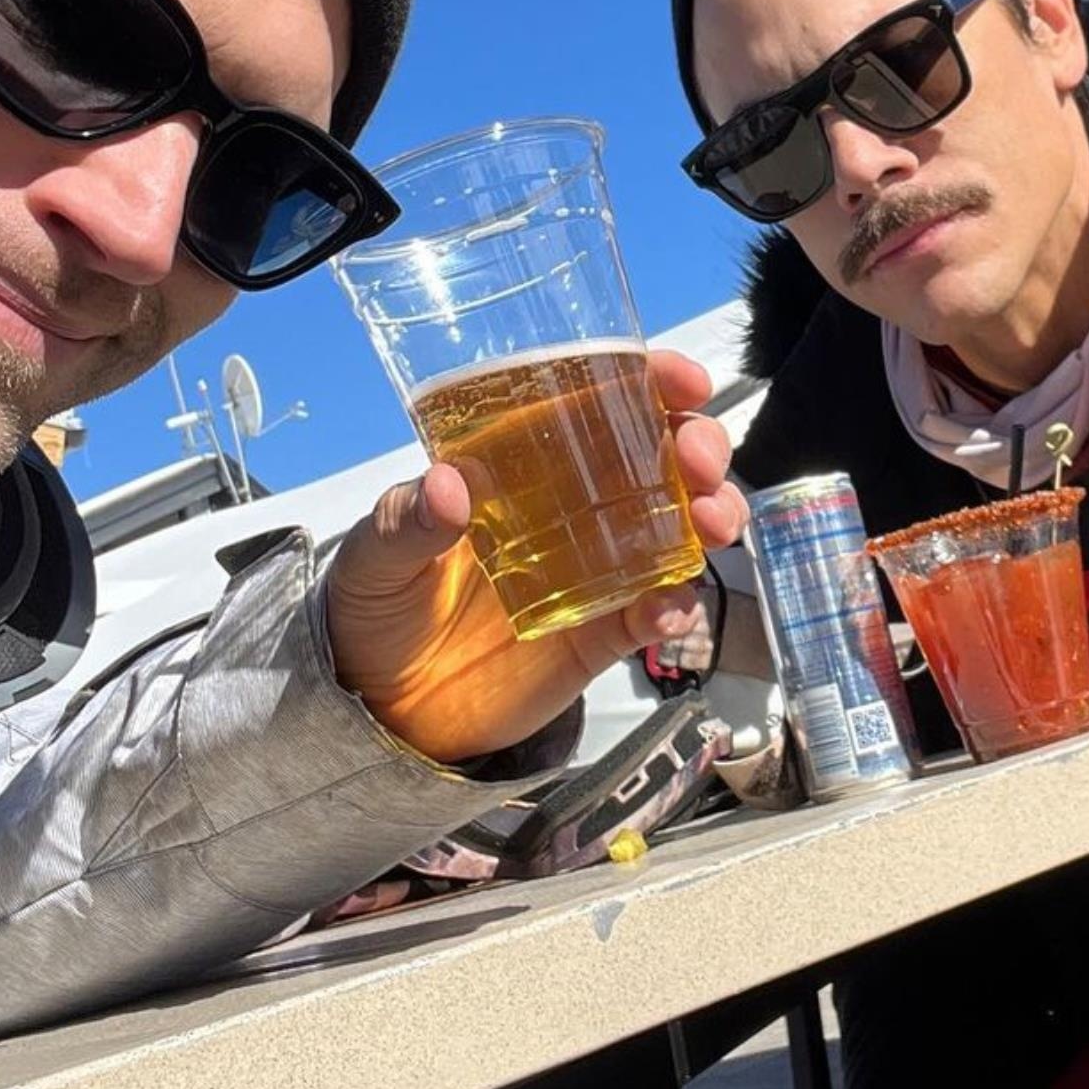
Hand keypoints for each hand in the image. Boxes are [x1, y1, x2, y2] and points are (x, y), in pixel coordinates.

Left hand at [325, 349, 747, 765]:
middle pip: (661, 458)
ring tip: (714, 525)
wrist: (379, 708)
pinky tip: (668, 608)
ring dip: (712, 515)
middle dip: (700, 446)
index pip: (598, 404)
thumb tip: (450, 487)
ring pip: (679, 528)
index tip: (683, 380)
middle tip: (701, 460)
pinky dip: (675, 605)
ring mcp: (596, 570)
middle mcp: (574, 507)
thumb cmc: (377, 605)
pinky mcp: (602, 634)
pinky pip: (655, 613)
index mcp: (524, 463)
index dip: (651, 382)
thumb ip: (406, 521)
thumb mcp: (374, 555)